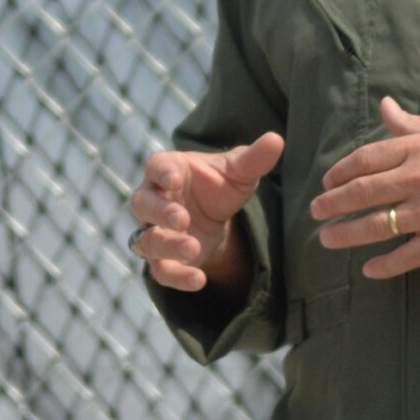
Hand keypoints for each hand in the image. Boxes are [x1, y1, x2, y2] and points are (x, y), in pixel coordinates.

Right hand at [131, 132, 283, 291]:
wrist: (218, 217)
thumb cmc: (219, 185)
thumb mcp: (239, 172)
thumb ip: (253, 158)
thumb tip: (276, 140)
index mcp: (168, 170)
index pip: (156, 166)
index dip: (162, 172)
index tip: (174, 178)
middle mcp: (154, 200)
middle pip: (143, 204)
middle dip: (160, 211)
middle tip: (182, 218)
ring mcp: (155, 231)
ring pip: (146, 240)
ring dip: (167, 245)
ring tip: (192, 248)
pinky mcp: (164, 259)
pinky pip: (160, 271)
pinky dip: (177, 278)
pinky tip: (199, 280)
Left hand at [311, 96, 419, 278]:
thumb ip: (411, 124)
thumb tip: (385, 106)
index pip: (367, 159)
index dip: (341, 171)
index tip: (327, 180)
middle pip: (364, 193)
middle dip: (334, 204)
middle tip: (316, 212)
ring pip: (379, 225)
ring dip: (348, 234)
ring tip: (328, 239)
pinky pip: (409, 255)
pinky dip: (386, 265)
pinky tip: (369, 269)